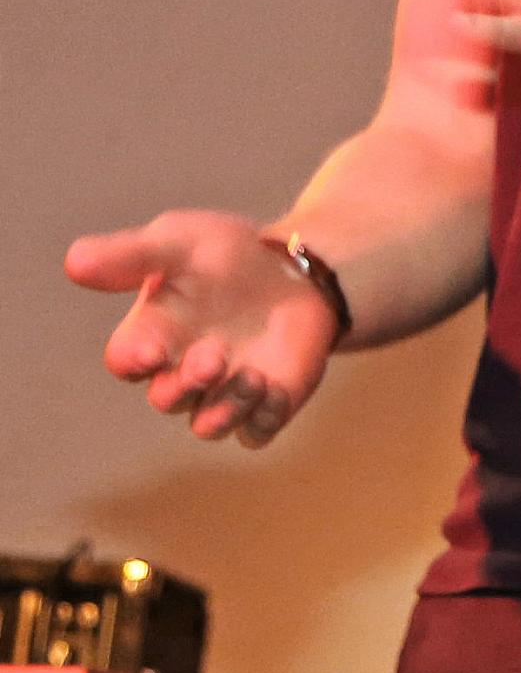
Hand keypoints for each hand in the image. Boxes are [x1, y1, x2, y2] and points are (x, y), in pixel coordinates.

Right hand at [64, 210, 340, 446]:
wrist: (294, 263)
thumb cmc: (223, 254)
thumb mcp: (178, 242)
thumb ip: (130, 255)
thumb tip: (74, 262)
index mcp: (153, 335)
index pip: (126, 361)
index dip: (134, 361)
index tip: (152, 350)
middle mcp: (182, 371)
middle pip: (167, 399)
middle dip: (186, 383)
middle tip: (214, 356)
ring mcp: (224, 391)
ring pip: (210, 425)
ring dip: (226, 409)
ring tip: (253, 377)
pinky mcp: (268, 401)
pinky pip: (257, 431)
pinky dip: (263, 419)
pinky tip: (276, 391)